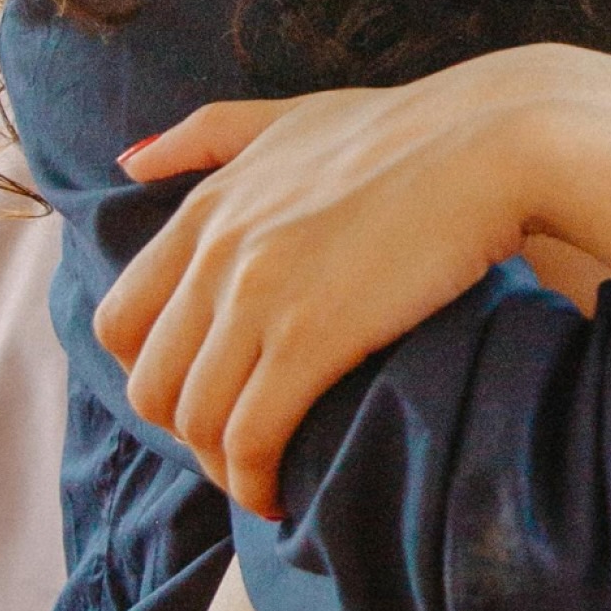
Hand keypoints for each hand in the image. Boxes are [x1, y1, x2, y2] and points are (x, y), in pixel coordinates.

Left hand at [95, 47, 570, 517]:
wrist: (489, 141)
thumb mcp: (289, 116)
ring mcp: (259, 297)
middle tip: (237, 450)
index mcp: (205, 210)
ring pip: (197, 420)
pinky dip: (255, 481)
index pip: (120, 322)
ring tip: (263, 482)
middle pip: (150, 384)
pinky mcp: (313, 337)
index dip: (150, 375)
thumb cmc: (407, 130)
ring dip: (223, 470)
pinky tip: (282, 494)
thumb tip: (131, 160)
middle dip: (185, 434)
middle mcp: (216, 255)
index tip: (200, 396)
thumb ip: (208, 135)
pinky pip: (252, 437)